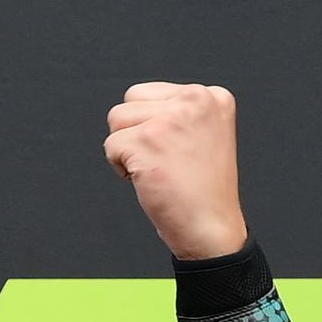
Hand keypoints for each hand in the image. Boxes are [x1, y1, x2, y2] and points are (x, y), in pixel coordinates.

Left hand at [104, 82, 247, 259]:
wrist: (211, 228)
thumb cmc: (201, 188)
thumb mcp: (201, 133)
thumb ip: (175, 111)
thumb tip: (134, 104)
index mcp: (211, 96)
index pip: (146, 94)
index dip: (149, 126)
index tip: (176, 151)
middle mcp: (195, 99)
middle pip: (128, 103)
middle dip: (134, 134)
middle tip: (165, 161)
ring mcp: (171, 118)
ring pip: (116, 120)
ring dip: (127, 149)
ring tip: (158, 169)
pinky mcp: (148, 139)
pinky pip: (110, 146)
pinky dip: (121, 168)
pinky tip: (149, 180)